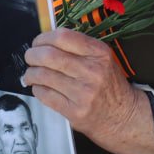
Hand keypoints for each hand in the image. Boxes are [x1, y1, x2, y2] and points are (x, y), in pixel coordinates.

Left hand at [23, 27, 148, 151]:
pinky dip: (37, 89)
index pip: (63, 37)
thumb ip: (80, 48)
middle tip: (30, 58)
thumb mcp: (103, 60)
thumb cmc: (110, 86)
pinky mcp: (74, 111)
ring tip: (31, 75)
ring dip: (31, 74)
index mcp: (99, 53)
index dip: (44, 38)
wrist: (123, 116)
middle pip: (48, 55)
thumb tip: (47, 42)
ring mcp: (83, 92)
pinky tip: (40, 88)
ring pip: (43, 76)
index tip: (38, 42)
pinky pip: (44, 95)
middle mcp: (92, 71)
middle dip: (32, 55)